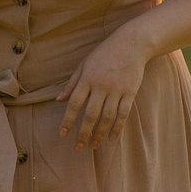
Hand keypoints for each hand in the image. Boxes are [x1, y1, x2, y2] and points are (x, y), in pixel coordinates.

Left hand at [58, 25, 152, 148]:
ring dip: (99, 134)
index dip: (68, 120)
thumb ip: (72, 83)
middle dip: (83, 133)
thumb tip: (58, 100)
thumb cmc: (104, 53)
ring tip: (93, 146)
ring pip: (107, 117)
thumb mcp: (84, 65)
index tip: (63, 135)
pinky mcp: (130, 92)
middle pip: (90, 114)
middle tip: (78, 148)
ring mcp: (117, 89)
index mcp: (87, 78)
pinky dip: (117, 127)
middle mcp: (101, 85)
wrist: (131, 43)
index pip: (74, 103)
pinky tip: (112, 138)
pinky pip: (123, 113)